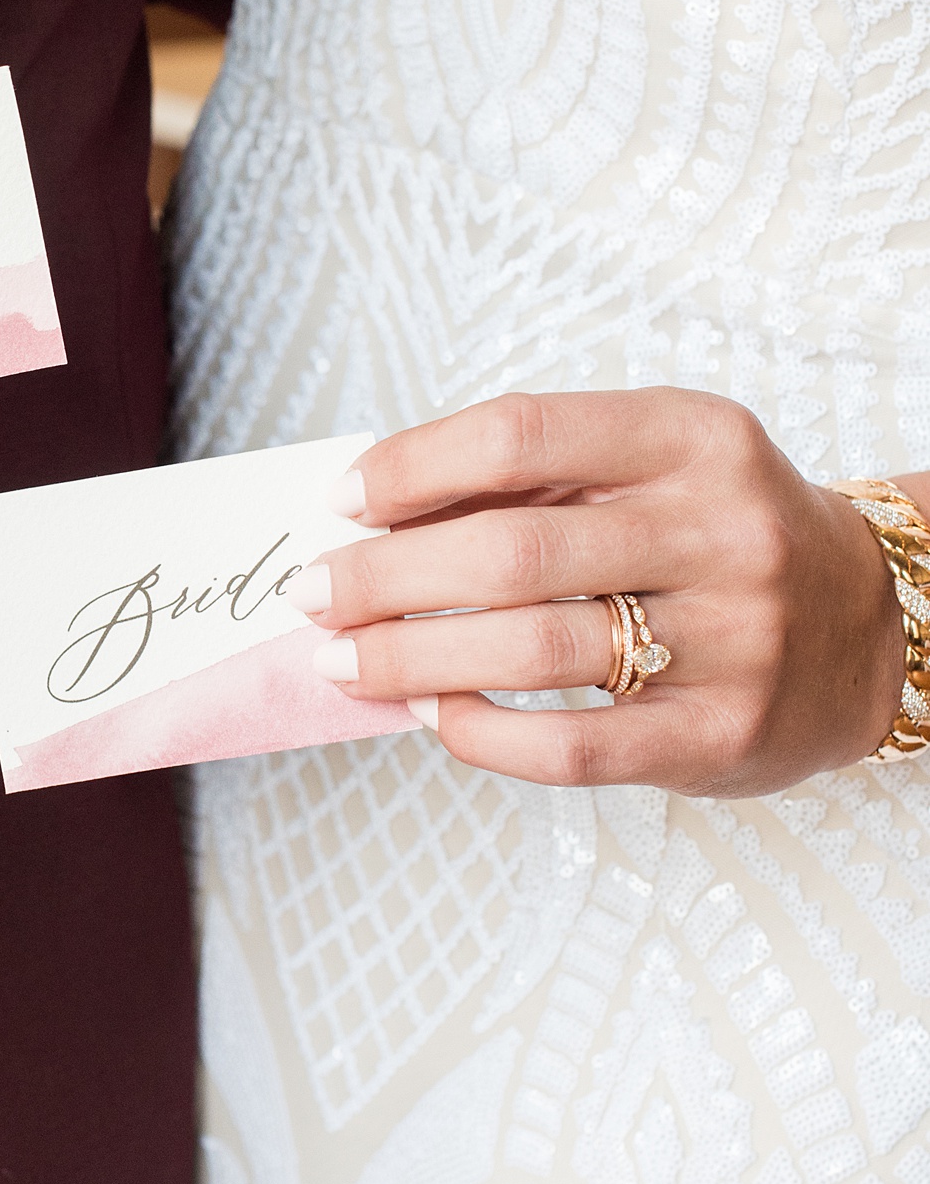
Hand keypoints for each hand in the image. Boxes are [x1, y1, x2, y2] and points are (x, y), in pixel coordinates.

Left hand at [287, 388, 908, 796]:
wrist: (872, 626)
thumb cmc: (719, 535)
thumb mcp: (655, 465)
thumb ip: (538, 476)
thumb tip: (375, 510)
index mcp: (693, 436)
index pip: (521, 434)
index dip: (411, 467)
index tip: (341, 500)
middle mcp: (721, 529)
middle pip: (511, 551)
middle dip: (385, 577)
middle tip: (313, 595)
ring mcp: (731, 638)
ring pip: (533, 651)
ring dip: (412, 659)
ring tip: (344, 661)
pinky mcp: (723, 735)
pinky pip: (575, 748)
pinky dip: (484, 734)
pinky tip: (434, 717)